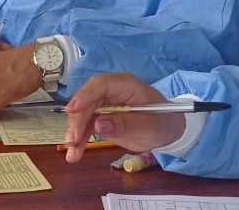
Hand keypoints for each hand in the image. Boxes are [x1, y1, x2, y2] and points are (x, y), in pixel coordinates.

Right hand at [63, 73, 185, 163]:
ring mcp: (103, 104)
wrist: (166, 130)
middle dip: (77, 121)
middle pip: (87, 102)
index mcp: (124, 85)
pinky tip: (75, 153)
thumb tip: (99, 124)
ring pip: (82, 115)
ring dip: (75, 133)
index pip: (100, 85)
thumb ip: (125, 124)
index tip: (73, 109)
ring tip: (73, 152)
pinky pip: (86, 127)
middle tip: (73, 140)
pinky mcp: (99, 118)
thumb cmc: (162, 122)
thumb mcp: (149, 125)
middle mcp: (109, 92)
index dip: (84, 95)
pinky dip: (80, 140)